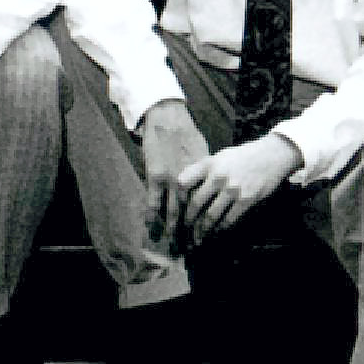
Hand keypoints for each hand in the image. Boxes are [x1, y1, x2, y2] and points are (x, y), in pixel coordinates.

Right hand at [139, 99, 210, 252]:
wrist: (168, 118)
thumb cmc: (187, 132)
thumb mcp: (204, 152)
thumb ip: (207, 172)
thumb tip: (212, 184)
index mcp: (203, 176)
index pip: (207, 204)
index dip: (208, 219)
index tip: (208, 233)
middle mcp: (189, 181)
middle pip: (192, 212)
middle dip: (192, 231)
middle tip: (192, 246)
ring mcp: (172, 180)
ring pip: (173, 211)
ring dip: (173, 229)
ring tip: (172, 244)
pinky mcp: (155, 177)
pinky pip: (153, 202)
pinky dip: (152, 216)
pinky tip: (151, 227)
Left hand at [177, 135, 302, 243]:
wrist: (271, 156)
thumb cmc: (242, 156)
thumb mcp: (220, 156)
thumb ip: (204, 170)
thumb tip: (185, 185)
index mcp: (208, 164)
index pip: (184, 181)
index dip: (178, 196)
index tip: (178, 206)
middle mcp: (218, 177)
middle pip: (195, 202)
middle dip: (188, 219)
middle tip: (185, 228)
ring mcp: (232, 189)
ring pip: (211, 215)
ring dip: (203, 229)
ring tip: (198, 236)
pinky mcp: (246, 200)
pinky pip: (229, 219)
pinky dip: (221, 227)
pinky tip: (218, 231)